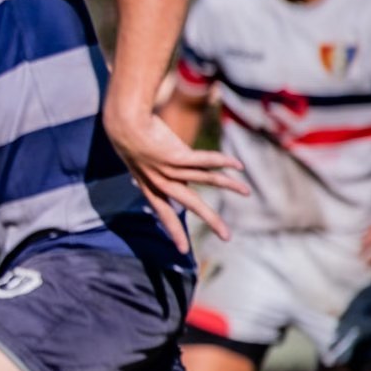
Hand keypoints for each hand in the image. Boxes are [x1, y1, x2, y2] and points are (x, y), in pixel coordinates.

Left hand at [105, 106, 248, 251]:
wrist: (123, 121)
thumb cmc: (132, 138)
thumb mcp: (142, 162)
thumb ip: (159, 174)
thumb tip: (169, 182)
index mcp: (149, 186)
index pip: (163, 213)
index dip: (173, 230)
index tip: (182, 249)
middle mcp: (159, 181)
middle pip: (189, 205)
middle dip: (210, 220)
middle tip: (227, 237)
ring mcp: (167, 169)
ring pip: (204, 181)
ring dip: (228, 185)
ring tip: (246, 192)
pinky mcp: (175, 155)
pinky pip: (205, 161)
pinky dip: (222, 162)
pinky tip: (238, 166)